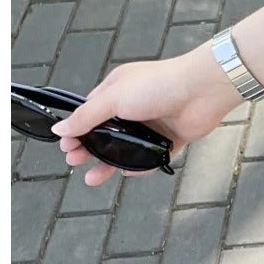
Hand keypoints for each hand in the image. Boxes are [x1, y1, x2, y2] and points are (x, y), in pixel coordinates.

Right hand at [51, 44, 244, 186]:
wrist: (203, 90)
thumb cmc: (159, 85)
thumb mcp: (113, 98)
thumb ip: (86, 116)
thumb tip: (60, 129)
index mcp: (117, 91)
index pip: (90, 113)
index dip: (77, 131)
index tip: (65, 146)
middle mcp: (133, 108)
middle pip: (105, 134)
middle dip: (89, 149)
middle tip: (74, 162)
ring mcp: (152, 124)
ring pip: (126, 149)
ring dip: (109, 164)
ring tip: (92, 178)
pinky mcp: (171, 139)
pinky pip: (151, 157)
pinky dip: (139, 166)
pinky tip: (126, 173)